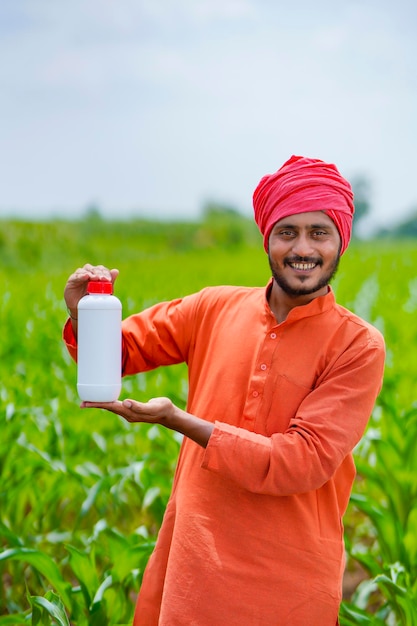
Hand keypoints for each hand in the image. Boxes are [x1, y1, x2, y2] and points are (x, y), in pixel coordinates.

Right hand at [64, 263, 118, 311]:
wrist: (81, 311)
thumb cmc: (93, 301)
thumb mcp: (104, 293)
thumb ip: (110, 283)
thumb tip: (116, 271)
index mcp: (96, 275)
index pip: (101, 269)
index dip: (105, 272)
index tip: (108, 279)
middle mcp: (88, 273)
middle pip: (94, 268)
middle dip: (99, 273)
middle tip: (103, 279)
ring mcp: (79, 276)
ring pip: (85, 270)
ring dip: (91, 273)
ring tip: (95, 278)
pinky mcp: (72, 280)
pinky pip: (76, 276)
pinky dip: (81, 275)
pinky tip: (86, 276)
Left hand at [81, 397, 213, 447]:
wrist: (169, 415)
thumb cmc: (162, 409)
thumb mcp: (153, 406)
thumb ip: (139, 406)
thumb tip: (125, 402)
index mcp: (129, 412)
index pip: (110, 406)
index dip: (98, 404)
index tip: (86, 403)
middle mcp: (127, 414)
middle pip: (108, 408)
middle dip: (95, 405)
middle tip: (82, 403)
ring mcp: (130, 413)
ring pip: (112, 408)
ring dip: (101, 404)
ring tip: (90, 402)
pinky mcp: (132, 410)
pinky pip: (117, 406)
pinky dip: (109, 403)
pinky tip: (107, 401)